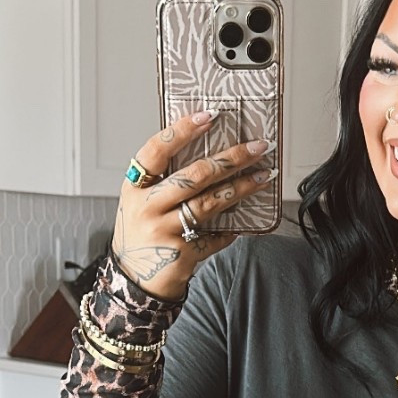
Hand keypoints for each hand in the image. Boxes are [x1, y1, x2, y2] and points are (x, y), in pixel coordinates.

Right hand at [111, 111, 270, 301]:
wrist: (134, 282)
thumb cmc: (142, 235)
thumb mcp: (141, 203)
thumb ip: (164, 181)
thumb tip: (210, 154)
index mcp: (134, 188)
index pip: (156, 151)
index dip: (181, 131)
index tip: (209, 115)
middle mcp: (146, 208)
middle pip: (193, 176)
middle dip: (230, 159)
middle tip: (256, 147)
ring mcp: (164, 232)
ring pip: (209, 203)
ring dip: (241, 188)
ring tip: (264, 176)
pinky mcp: (181, 254)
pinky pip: (215, 237)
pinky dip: (231, 229)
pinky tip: (245, 221)